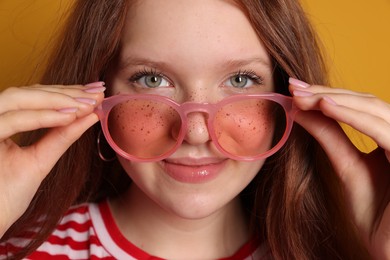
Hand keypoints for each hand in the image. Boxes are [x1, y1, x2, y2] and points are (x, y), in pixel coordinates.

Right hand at [0, 83, 104, 237]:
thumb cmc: (7, 195)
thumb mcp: (40, 160)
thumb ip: (62, 136)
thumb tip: (91, 114)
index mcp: (1, 123)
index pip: (34, 98)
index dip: (66, 92)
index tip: (96, 92)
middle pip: (27, 93)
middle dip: (65, 92)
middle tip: (97, 94)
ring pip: (17, 98)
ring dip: (56, 100)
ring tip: (86, 105)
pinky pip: (11, 121)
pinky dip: (42, 117)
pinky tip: (70, 116)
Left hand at [289, 78, 389, 258]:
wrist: (388, 249)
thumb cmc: (373, 214)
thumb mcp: (347, 167)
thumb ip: (329, 136)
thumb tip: (300, 109)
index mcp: (389, 138)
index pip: (358, 107)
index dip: (326, 95)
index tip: (294, 90)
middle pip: (366, 102)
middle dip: (327, 93)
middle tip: (294, 87)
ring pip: (376, 109)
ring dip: (337, 99)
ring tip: (303, 97)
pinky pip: (384, 131)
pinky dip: (354, 117)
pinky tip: (325, 107)